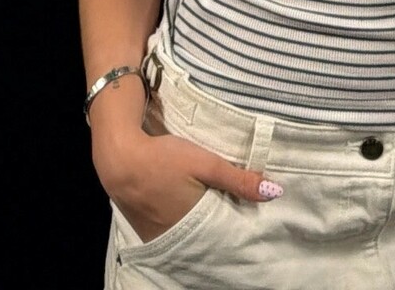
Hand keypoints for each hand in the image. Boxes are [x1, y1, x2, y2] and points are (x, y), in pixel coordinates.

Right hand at [97, 124, 277, 243]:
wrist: (120, 159)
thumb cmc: (163, 158)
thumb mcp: (205, 162)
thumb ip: (238, 179)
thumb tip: (274, 192)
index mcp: (195, 223)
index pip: (226, 234)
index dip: (240, 226)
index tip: (254, 218)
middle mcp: (178, 237)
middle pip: (209, 237)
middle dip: (224, 227)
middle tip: (237, 213)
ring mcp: (160, 236)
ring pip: (192, 236)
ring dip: (204, 226)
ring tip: (216, 210)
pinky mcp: (147, 232)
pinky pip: (174, 235)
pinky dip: (185, 226)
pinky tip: (191, 212)